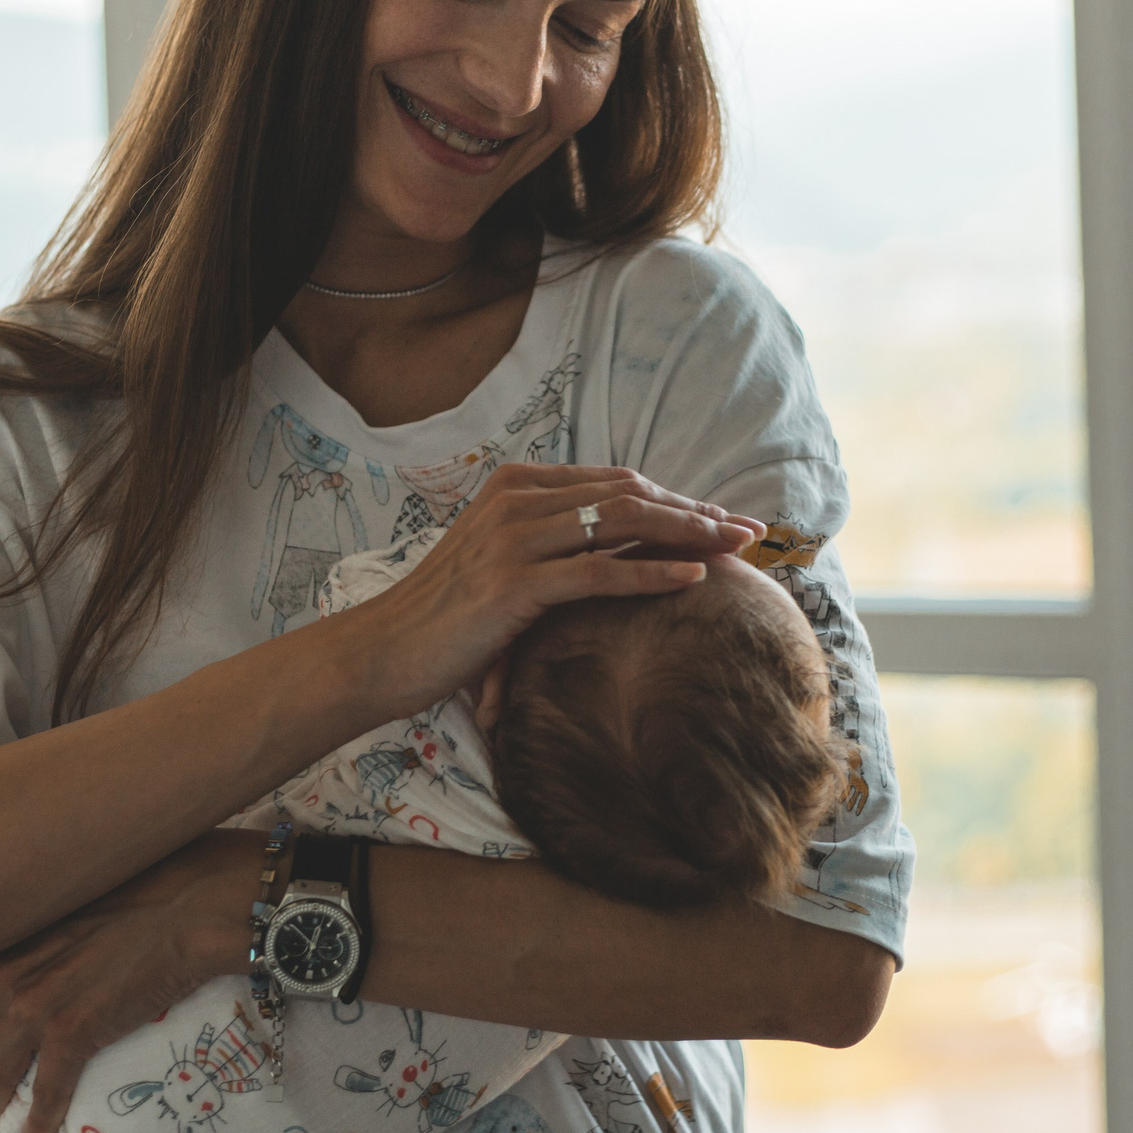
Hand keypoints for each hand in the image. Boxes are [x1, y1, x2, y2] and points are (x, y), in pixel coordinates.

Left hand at [0, 831, 255, 1132]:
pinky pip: (44, 1094)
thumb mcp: (71, 921)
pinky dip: (35, 1125)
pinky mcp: (71, 1034)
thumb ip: (42, 948)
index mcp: (11, 952)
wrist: (182, 916)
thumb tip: (35, 973)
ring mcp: (38, 1008)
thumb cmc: (140, 910)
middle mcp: (11, 979)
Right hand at [329, 463, 761, 715]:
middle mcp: (515, 500)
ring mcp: (513, 538)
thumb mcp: (499, 563)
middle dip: (694, 510)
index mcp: (514, 486)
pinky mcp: (513, 583)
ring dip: (688, 533)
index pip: (613, 482)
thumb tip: (612, 548)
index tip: (719, 519)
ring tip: (736, 548)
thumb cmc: (446, 618)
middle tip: (748, 530)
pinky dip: (652, 572)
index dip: (673, 498)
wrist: (383, 650)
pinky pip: (599, 571)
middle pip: (627, 495)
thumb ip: (548, 544)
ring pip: (621, 524)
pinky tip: (695, 579)